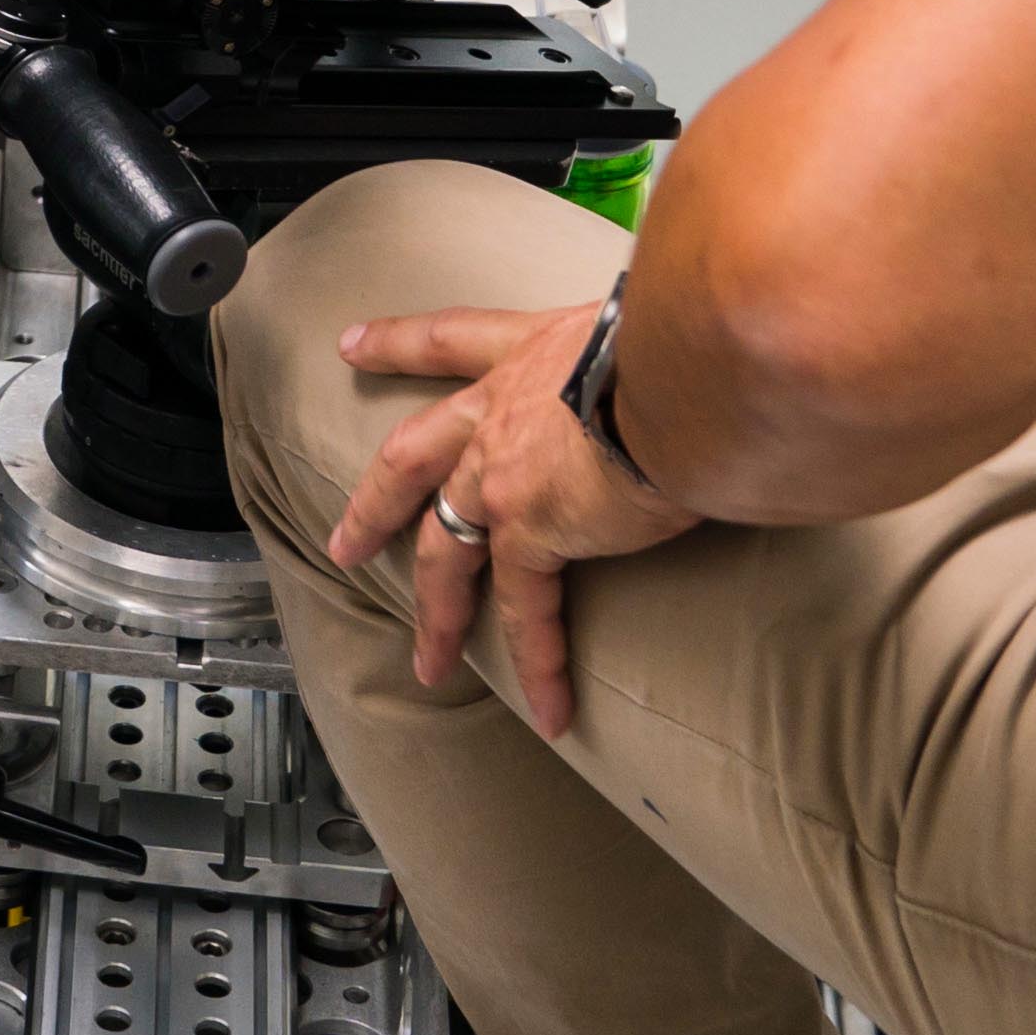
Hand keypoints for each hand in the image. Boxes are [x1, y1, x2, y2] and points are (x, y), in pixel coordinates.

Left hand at [317, 297, 696, 735]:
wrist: (692, 366)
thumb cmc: (693, 335)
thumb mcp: (649, 324)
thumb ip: (646, 347)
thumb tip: (685, 356)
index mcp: (532, 350)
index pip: (450, 338)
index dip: (396, 342)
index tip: (349, 342)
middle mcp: (501, 407)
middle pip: (411, 457)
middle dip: (373, 503)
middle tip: (342, 542)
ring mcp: (503, 473)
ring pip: (446, 551)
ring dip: (438, 613)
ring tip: (428, 662)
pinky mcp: (534, 529)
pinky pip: (526, 608)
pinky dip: (539, 662)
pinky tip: (549, 710)